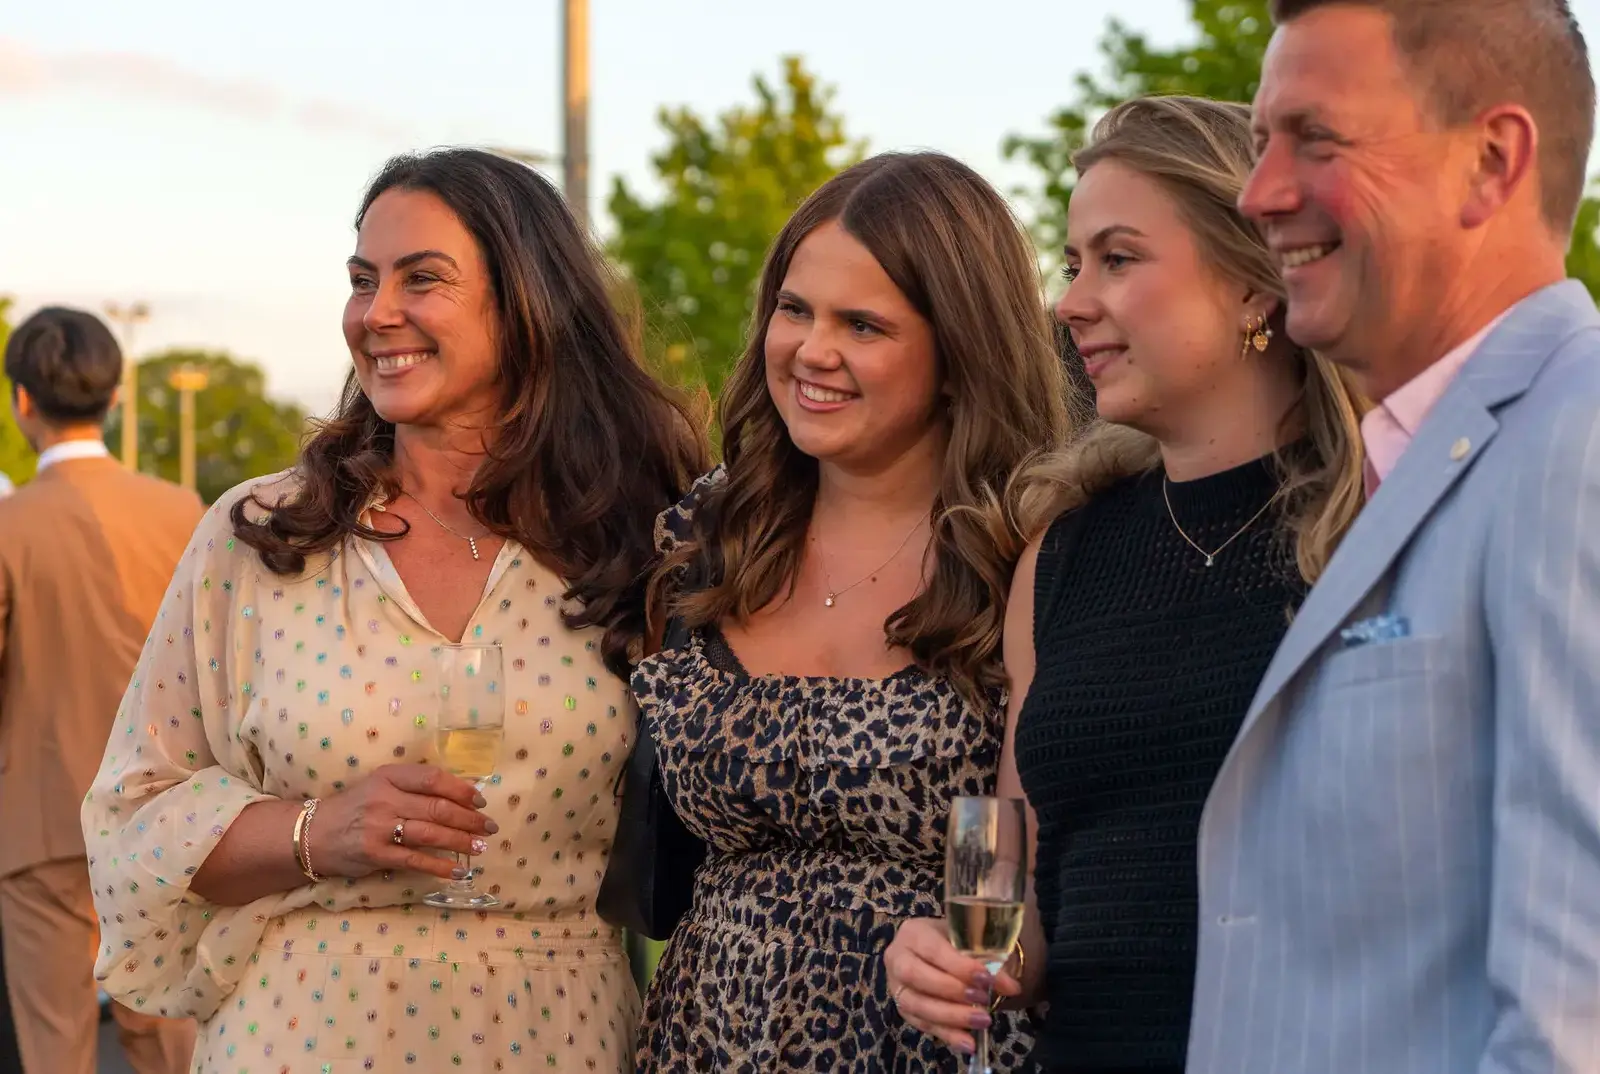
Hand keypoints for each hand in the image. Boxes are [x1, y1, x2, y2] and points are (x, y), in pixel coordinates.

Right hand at [306, 764, 496, 880]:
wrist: (312, 834)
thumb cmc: (354, 808)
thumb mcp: (379, 786)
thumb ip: (412, 788)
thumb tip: (460, 796)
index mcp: (389, 776)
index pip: (432, 778)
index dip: (460, 789)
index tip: (481, 800)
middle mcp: (385, 799)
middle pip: (436, 807)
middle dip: (469, 818)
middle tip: (489, 827)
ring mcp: (379, 827)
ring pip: (430, 833)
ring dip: (461, 841)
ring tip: (480, 847)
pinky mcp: (376, 854)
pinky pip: (415, 860)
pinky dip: (440, 866)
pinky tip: (459, 870)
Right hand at [884, 917, 1021, 1054]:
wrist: (944, 951)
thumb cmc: (957, 942)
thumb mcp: (973, 944)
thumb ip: (990, 962)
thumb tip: (1012, 988)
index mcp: (914, 932)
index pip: (933, 950)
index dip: (959, 966)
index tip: (987, 979)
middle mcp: (897, 957)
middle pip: (916, 976)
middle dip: (952, 991)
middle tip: (984, 999)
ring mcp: (896, 985)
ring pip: (916, 1004)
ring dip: (951, 1016)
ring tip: (982, 1021)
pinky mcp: (902, 1008)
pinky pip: (922, 1025)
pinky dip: (947, 1035)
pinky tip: (968, 1043)